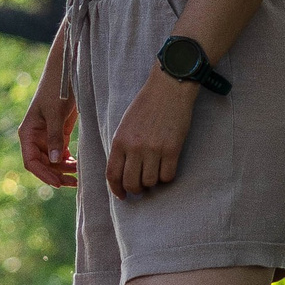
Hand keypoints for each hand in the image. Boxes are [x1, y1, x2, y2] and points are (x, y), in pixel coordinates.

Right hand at [19, 76, 78, 187]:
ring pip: (53, 162)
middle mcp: (35, 138)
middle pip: (42, 165)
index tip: (57, 183)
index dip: (43, 174)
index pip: (31, 161)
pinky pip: (62, 154)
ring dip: (64, 170)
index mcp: (27, 133)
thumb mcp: (55, 113)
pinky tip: (79, 166)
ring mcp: (47, 137)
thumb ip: (55, 137)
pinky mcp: (59, 134)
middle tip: (74, 183)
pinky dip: (69, 162)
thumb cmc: (56, 89)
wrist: (66, 71)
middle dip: (56, 175)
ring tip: (79, 176)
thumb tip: (54, 160)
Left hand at [107, 70, 197, 197]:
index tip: (122, 196)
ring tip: (155, 172)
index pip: (112, 175)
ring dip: (153, 182)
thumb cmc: (147, 105)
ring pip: (150, 182)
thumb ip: (123, 147)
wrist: (169, 88)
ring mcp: (154, 149)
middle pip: (131, 183)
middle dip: (136, 190)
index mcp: (120, 141)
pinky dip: (167, 176)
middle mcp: (134, 147)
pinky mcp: (172, 149)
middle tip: (142, 187)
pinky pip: (168, 176)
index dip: (116, 190)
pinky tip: (167, 167)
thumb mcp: (126, 125)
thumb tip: (123, 172)